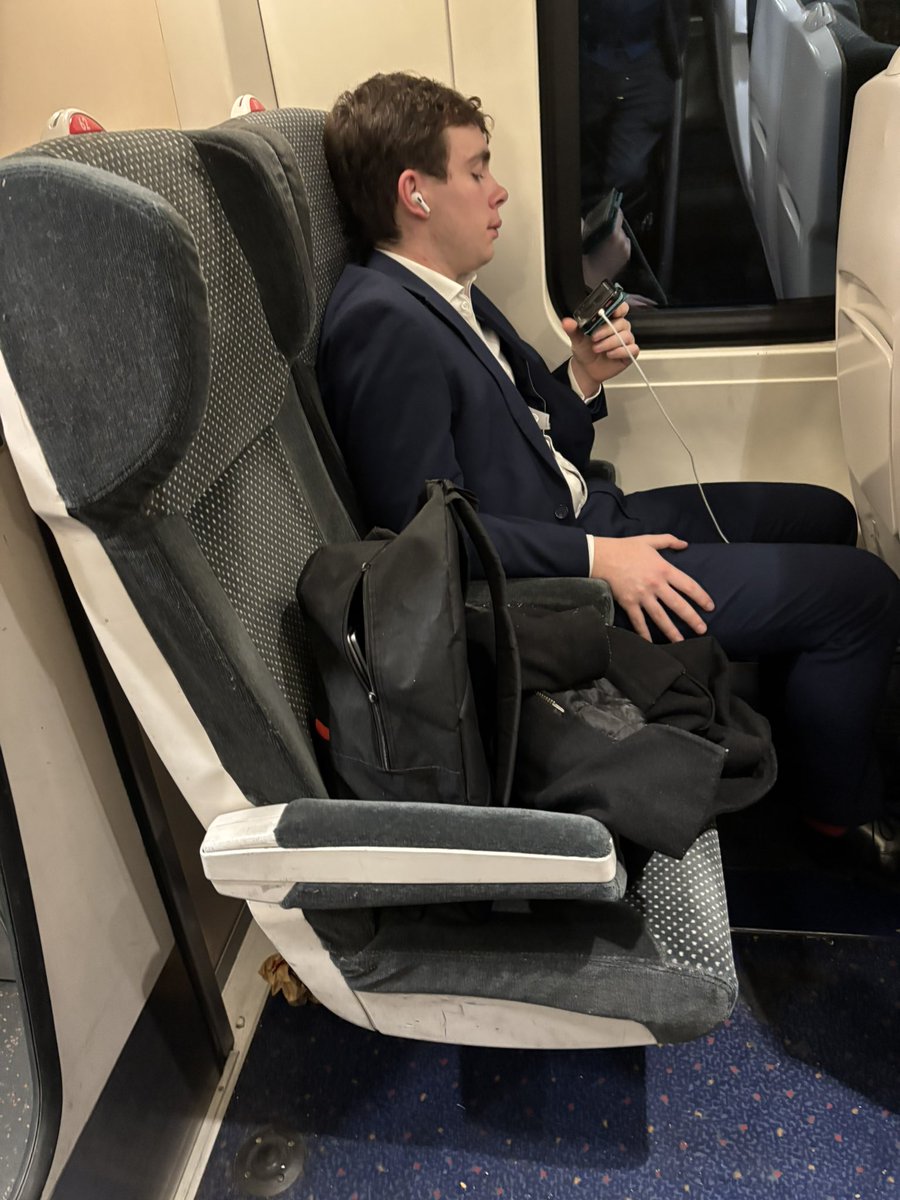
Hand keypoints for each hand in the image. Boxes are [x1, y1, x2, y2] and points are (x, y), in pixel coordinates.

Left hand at [562, 302, 638, 393]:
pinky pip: (632, 349)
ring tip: (597, 348)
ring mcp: (625, 340)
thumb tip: (567, 322)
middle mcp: (619, 328)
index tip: (612, 312)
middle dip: (607, 330)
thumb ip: (573, 329)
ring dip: (610, 342)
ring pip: (626, 336)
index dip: (619, 308)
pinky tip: (610, 354)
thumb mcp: (577, 339)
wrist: (586, 369)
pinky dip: (620, 351)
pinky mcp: (629, 353)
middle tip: (594, 337)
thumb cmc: (585, 350)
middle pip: (622, 322)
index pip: (620, 308)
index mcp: (609, 320)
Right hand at [591, 533, 713, 642]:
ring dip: (672, 631)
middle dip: (692, 618)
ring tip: (681, 641)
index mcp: (664, 569)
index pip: (689, 586)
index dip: (701, 597)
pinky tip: (650, 643)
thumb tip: (685, 544)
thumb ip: (669, 541)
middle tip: (702, 629)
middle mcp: (656, 585)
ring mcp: (642, 596)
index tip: (709, 607)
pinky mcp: (629, 603)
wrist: (602, 556)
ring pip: (660, 617)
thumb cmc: (625, 547)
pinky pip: (638, 621)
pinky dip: (644, 633)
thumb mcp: (650, 540)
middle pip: (678, 605)